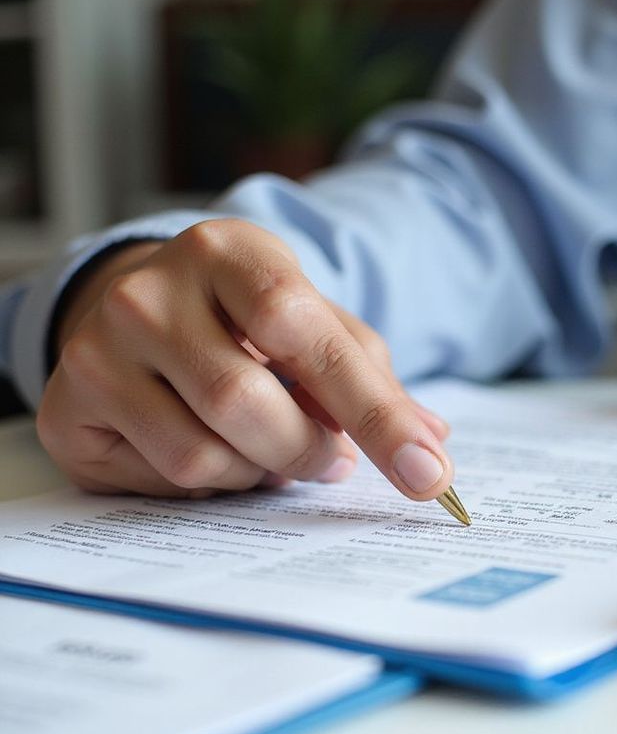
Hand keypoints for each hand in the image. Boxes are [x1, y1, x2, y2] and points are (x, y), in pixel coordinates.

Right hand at [38, 219, 453, 498]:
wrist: (141, 307)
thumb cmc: (246, 320)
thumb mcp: (314, 324)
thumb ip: (370, 376)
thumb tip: (432, 438)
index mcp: (230, 252)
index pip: (307, 333)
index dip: (373, 410)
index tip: (428, 473)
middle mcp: (150, 290)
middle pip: (248, 406)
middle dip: (309, 452)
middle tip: (332, 459)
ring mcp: (99, 347)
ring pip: (204, 456)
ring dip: (259, 471)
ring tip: (265, 443)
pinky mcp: (67, 405)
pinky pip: (163, 478)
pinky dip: (212, 481)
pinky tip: (213, 445)